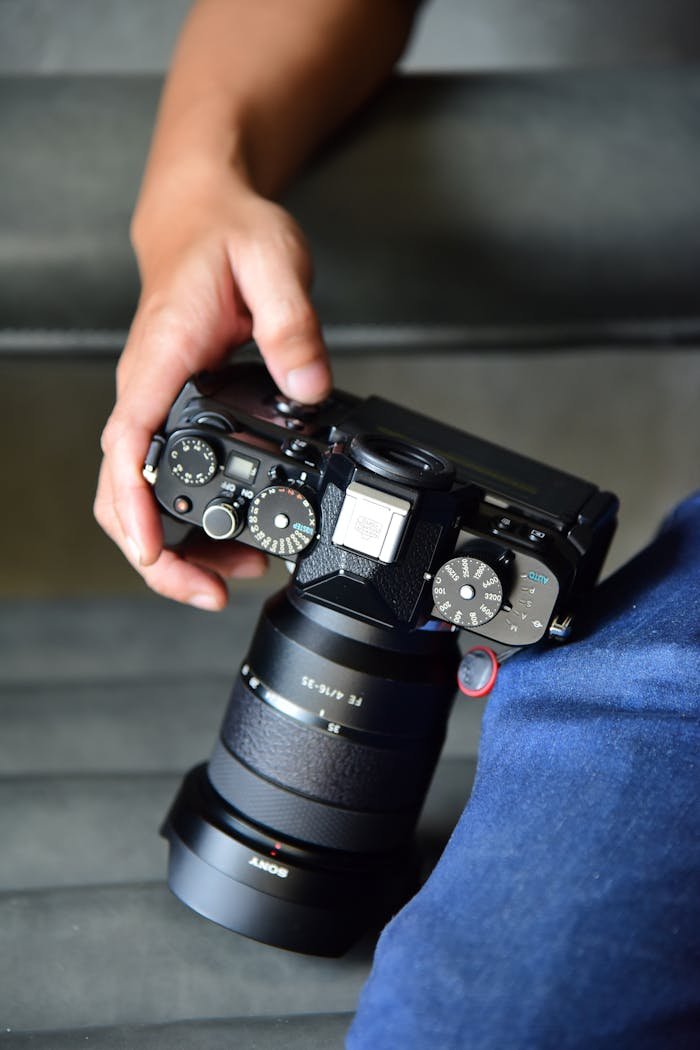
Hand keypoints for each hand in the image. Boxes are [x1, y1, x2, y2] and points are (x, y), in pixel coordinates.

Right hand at [95, 179, 331, 608]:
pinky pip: (161, 474)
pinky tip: (225, 534)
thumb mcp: (274, 261)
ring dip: (172, 544)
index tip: (154, 552)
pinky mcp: (170, 410)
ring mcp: (154, 403)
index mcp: (160, 358)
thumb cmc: (228, 234)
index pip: (127, 443)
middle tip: (209, 593)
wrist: (201, 217)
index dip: (135, 506)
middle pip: (121, 489)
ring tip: (227, 577)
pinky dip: (184, 516)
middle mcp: (146, 388)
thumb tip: (308, 386)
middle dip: (156, 553)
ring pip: (136, 491)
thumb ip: (292, 323)